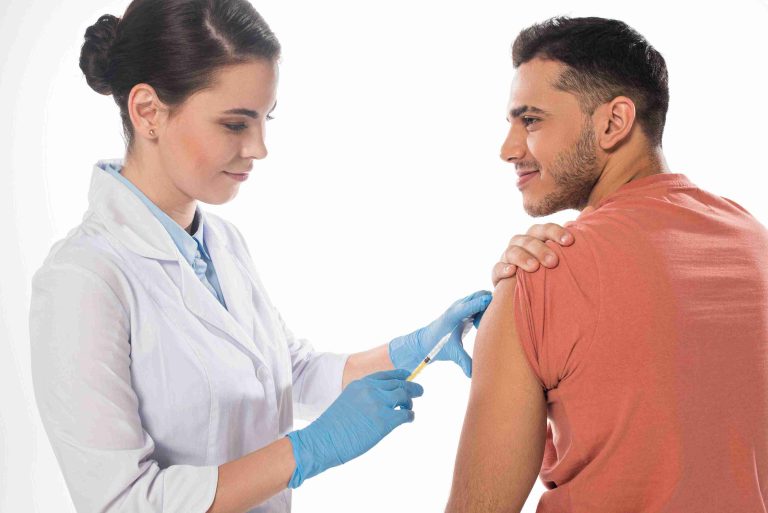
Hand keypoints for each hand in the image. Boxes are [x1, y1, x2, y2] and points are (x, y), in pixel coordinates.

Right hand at [286, 369, 422, 487]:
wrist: (323, 439)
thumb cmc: (333, 427)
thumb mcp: (347, 402)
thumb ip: (363, 398)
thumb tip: (381, 403)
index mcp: (361, 384)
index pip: (386, 375)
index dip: (400, 375)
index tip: (407, 375)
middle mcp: (371, 390)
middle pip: (399, 383)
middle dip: (411, 386)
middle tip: (419, 391)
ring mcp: (378, 404)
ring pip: (404, 395)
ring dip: (410, 401)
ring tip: (410, 407)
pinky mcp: (385, 421)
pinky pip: (405, 414)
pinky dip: (410, 416)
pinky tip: (409, 419)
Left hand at [388, 290, 491, 377]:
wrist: (425, 341)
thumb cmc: (437, 346)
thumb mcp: (452, 353)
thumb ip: (464, 362)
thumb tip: (474, 375)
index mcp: (454, 314)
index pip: (471, 304)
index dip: (483, 303)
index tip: (496, 305)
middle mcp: (458, 306)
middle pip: (479, 295)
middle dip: (490, 303)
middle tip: (491, 322)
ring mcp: (461, 306)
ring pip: (480, 297)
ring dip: (487, 306)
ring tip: (482, 326)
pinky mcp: (464, 309)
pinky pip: (479, 303)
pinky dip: (484, 309)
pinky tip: (479, 325)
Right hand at [491, 206, 594, 286]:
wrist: (526, 288)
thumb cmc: (546, 266)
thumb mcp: (559, 249)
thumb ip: (571, 233)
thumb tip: (590, 208)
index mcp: (536, 236)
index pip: (545, 230)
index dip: (556, 233)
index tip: (570, 242)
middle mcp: (521, 243)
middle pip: (529, 240)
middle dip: (541, 249)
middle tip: (554, 262)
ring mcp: (507, 257)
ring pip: (512, 252)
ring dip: (523, 258)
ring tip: (534, 268)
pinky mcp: (498, 273)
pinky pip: (497, 268)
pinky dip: (503, 269)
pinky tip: (512, 271)